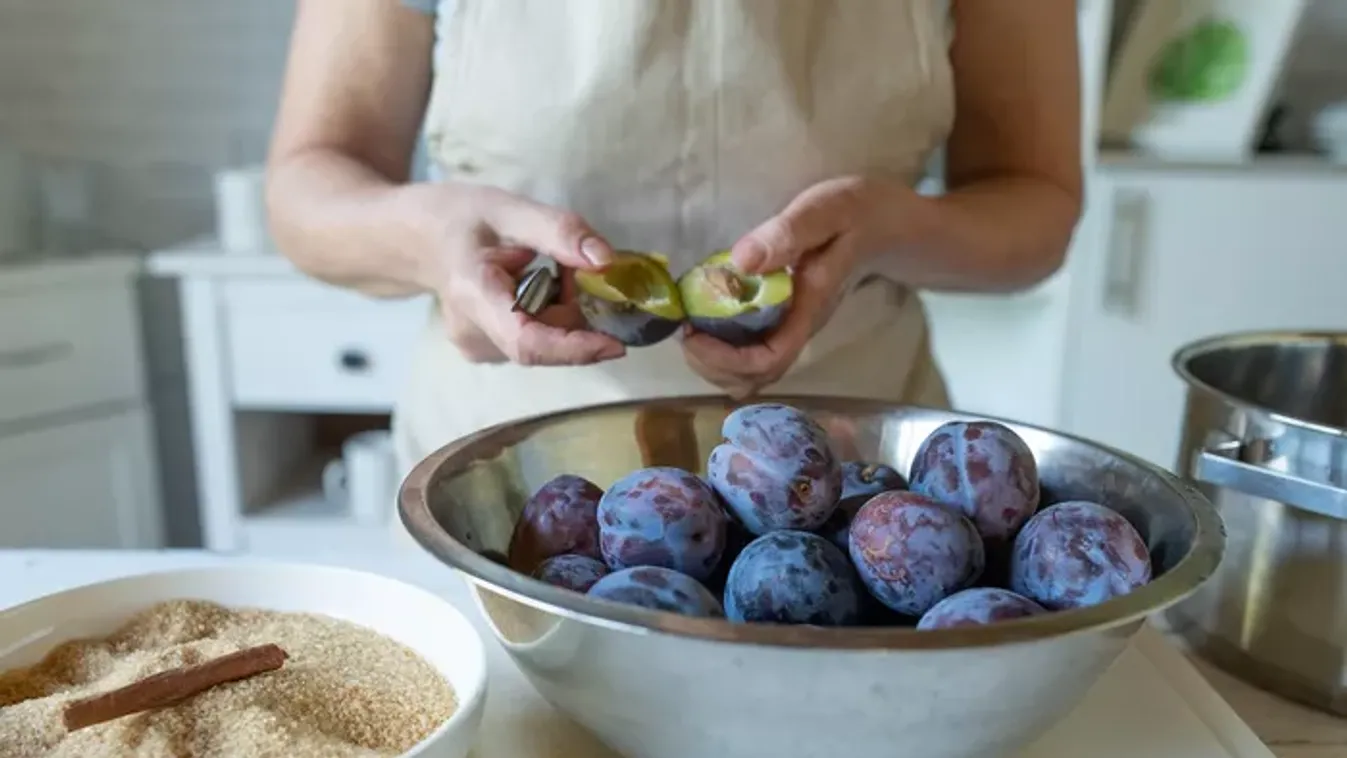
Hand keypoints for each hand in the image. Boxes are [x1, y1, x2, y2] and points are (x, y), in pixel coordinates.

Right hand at [430, 184, 626, 365]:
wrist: (415, 239)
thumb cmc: (457, 218)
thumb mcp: (509, 208)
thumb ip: (558, 232)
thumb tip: (606, 262)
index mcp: (473, 297)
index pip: (528, 342)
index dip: (575, 349)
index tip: (617, 344)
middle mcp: (474, 335)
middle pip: (546, 340)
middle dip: (574, 308)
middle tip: (565, 264)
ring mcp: (479, 348)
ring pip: (545, 340)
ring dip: (562, 308)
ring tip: (538, 266)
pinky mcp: (488, 351)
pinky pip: (537, 339)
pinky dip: (550, 314)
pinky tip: (530, 284)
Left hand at [682, 176, 909, 396]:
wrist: (892, 226)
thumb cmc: (861, 213)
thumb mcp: (828, 210)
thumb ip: (788, 234)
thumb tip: (741, 262)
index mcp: (809, 310)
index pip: (768, 359)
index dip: (724, 359)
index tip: (692, 333)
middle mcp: (800, 329)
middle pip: (754, 378)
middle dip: (710, 365)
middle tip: (684, 330)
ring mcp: (794, 328)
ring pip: (751, 373)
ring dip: (713, 362)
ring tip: (691, 327)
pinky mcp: (787, 320)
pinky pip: (753, 353)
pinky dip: (723, 349)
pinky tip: (707, 320)